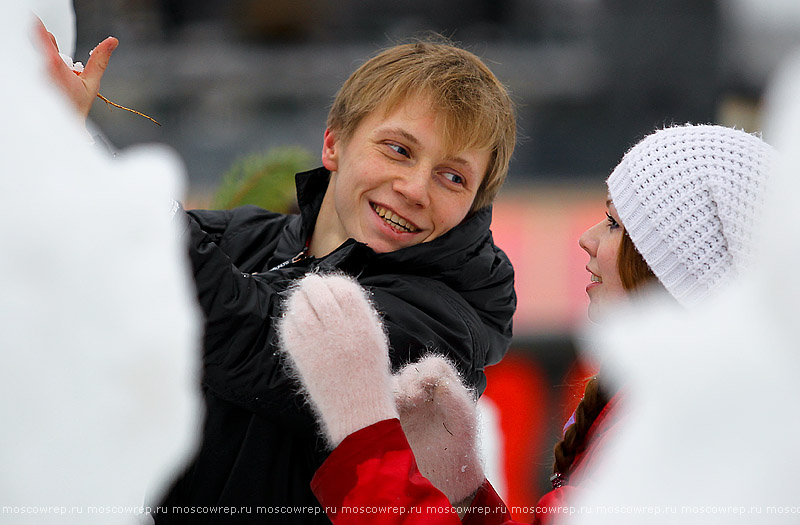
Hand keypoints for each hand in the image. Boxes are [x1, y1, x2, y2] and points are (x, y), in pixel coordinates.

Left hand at [33, 17, 117, 119]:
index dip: (37, 24)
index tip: (34, 18)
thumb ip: (99, 59)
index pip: (38, 31)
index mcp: (52, 64)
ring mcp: (26, 73)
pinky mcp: (20, 79)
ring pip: (30, 51)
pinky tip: (41, 80)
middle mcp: (35, 66)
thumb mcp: (91, 84)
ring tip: (51, 75)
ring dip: (39, 57)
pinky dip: (32, 66)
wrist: (60, 128)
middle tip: (58, 63)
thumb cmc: (74, 109)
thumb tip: (112, 42)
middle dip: (47, 45)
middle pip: (34, 38)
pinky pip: (23, 62)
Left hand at [278, 273, 397, 446]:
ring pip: (300, 308)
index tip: (327, 282)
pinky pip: (289, 329)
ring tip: (298, 300)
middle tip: (307, 285)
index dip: (333, 281)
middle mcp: (340, 332)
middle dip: (310, 285)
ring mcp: (318, 345)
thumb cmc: (369, 375)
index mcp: (363, 326)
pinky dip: (288, 320)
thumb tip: (337, 290)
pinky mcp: (302, 358)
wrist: (358, 411)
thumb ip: (359, 315)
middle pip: (318, 293)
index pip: (344, 289)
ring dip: (297, 300)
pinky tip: (293, 321)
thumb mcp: (375, 340)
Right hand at [393, 355, 484, 504]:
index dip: (429, 371)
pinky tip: (389, 414)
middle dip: (410, 382)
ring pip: (393, 385)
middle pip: (411, 373)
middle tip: (413, 399)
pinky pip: (380, 402)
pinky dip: (381, 403)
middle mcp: (421, 388)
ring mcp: (403, 401)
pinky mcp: (389, 415)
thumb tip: (439, 383)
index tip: (427, 385)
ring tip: (402, 407)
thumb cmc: (459, 445)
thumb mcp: (464, 422)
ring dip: (396, 392)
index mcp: (443, 384)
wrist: (444, 474)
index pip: (433, 366)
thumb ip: (455, 400)